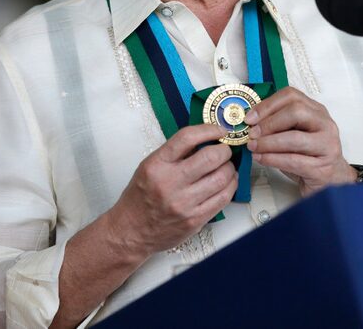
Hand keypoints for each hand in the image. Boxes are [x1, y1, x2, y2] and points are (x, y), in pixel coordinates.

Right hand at [108, 122, 236, 257]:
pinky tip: (228, 182)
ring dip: (230, 168)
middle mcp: (170, 183)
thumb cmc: (141, 197)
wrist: (131, 231)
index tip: (220, 130)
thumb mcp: (150, 166)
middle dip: (224, 150)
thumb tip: (206, 139)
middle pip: (211, 157)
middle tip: (224, 150)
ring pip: (222, 178)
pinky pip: (223, 198)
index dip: (209, 129)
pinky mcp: (195, 220)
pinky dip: (231, 186)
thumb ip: (175, 153)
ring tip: (226, 166)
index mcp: (157, 165)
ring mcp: (184, 203)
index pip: (187, 138)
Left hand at [244, 87, 356, 196]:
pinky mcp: (323, 168)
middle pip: (296, 112)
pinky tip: (261, 159)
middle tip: (252, 133)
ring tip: (253, 147)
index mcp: (317, 111)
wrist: (332, 181)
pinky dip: (273, 159)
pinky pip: (294, 161)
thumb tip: (251, 121)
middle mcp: (325, 124)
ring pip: (294, 138)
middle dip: (269, 122)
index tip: (250, 117)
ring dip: (268, 143)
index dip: (267, 105)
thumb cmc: (309, 156)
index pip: (292, 96)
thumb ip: (278, 124)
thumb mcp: (295, 134)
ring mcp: (327, 146)